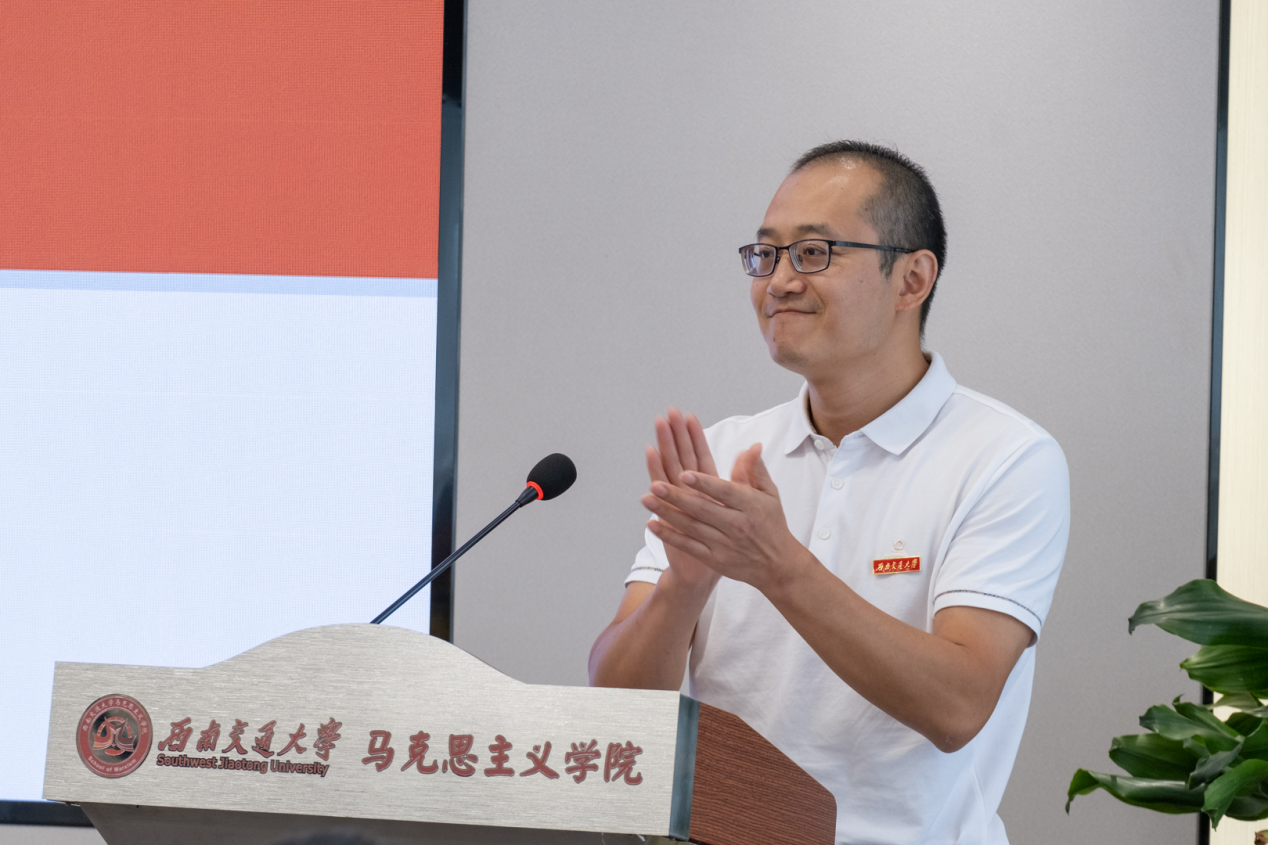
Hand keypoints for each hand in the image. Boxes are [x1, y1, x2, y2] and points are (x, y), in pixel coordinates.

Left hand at [642, 444, 805, 594]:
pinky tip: (652, 525)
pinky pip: (689, 546)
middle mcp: (736, 525)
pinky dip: (670, 536)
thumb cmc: (771, 524)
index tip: (684, 473)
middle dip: (677, 497)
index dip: (703, 483)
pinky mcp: (714, 559)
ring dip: (667, 513)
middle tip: (655, 485)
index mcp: (749, 505)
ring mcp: (724, 544)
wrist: (777, 565)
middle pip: (702, 509)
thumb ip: (755, 470)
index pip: (723, 492)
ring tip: (646, 499)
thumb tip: (751, 446)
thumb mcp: (769, 494)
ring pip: (691, 527)